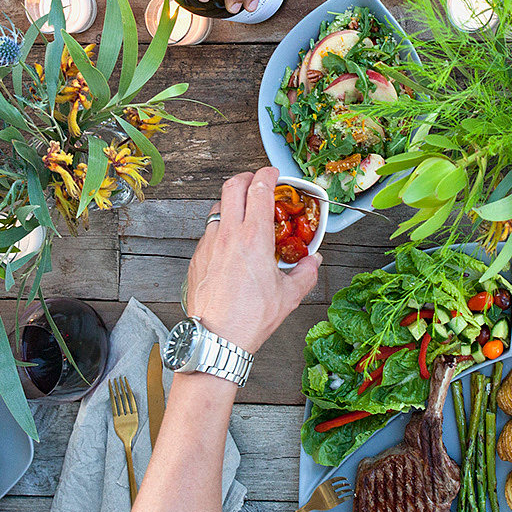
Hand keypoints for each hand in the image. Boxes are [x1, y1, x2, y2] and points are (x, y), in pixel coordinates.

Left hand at [186, 168, 318, 353]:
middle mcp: (229, 234)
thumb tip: (313, 262)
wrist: (217, 338)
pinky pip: (209, 232)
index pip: (259, 188)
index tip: (274, 173)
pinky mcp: (197, 257)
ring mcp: (209, 244)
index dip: (268, 174)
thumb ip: (306, 273)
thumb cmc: (250, 318)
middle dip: (246, 176)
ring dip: (232, 202)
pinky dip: (221, 228)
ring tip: (244, 213)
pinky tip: (231, 244)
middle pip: (232, 185)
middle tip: (256, 181)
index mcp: (254, 238)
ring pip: (218, 207)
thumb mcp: (289, 296)